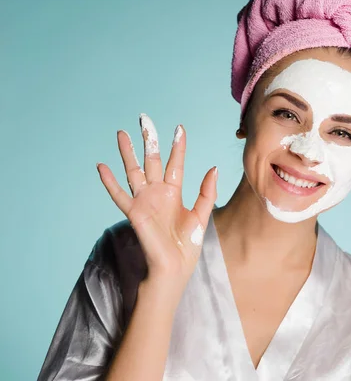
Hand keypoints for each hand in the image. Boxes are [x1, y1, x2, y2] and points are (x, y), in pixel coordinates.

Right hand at [96, 113, 216, 293]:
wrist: (175, 267)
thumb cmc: (188, 245)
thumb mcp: (202, 215)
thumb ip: (206, 192)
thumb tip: (214, 168)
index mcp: (175, 193)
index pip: (175, 164)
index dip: (177, 146)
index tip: (179, 128)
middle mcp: (158, 193)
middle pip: (151, 161)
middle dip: (148, 140)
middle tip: (144, 119)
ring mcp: (144, 201)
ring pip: (134, 171)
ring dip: (127, 153)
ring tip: (121, 133)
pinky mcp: (134, 212)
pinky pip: (119, 195)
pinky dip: (109, 181)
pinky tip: (101, 166)